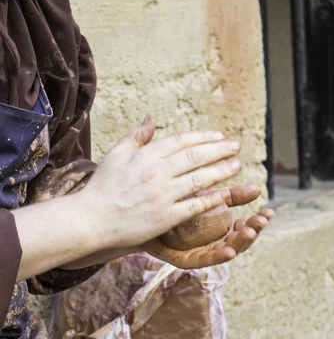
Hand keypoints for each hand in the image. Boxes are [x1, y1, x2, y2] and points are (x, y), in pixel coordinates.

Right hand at [78, 116, 243, 251]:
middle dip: (219, 150)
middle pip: (195, 157)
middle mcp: (157, 173)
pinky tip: (226, 194)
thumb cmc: (102, 187)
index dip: (203, 137)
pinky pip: (195, 206)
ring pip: (200, 179)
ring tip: (236, 165)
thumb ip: (137, 136)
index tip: (219, 136)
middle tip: (236, 146)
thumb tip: (152, 119)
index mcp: (146, 156)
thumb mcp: (117, 155)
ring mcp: (163, 196)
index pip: (181, 141)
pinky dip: (212, 199)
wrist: (91, 220)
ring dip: (221, 171)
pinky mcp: (166, 218)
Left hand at [143, 186, 274, 268]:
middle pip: (238, 239)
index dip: (257, 220)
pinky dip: (218, 256)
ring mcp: (199, 251)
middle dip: (253, 230)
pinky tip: (230, 252)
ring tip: (250, 232)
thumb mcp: (201, 194)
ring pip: (225, 250)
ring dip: (240, 243)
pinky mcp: (184, 259)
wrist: (139, 216)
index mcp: (218, 227)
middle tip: (263, 220)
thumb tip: (255, 187)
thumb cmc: (170, 203)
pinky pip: (204, 259)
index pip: (243, 225)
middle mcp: (211, 241)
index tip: (270, 212)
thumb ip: (226, 193)